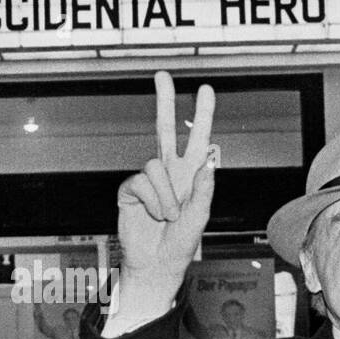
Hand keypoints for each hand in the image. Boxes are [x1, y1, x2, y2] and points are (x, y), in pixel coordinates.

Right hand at [115, 71, 215, 310]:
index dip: (202, 115)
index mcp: (191, 174)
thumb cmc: (181, 245)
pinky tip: (152, 215)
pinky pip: (141, 182)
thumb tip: (209, 162)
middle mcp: (169, 171)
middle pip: (164, 129)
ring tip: (168, 217)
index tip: (205, 89)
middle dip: (164, 101)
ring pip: (155, 165)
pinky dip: (151, 200)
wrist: (155, 264)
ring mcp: (148, 180)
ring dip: (165, 196)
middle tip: (162, 74)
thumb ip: (204, 191)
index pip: (197, 138)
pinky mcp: (129, 189)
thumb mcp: (200, 219)